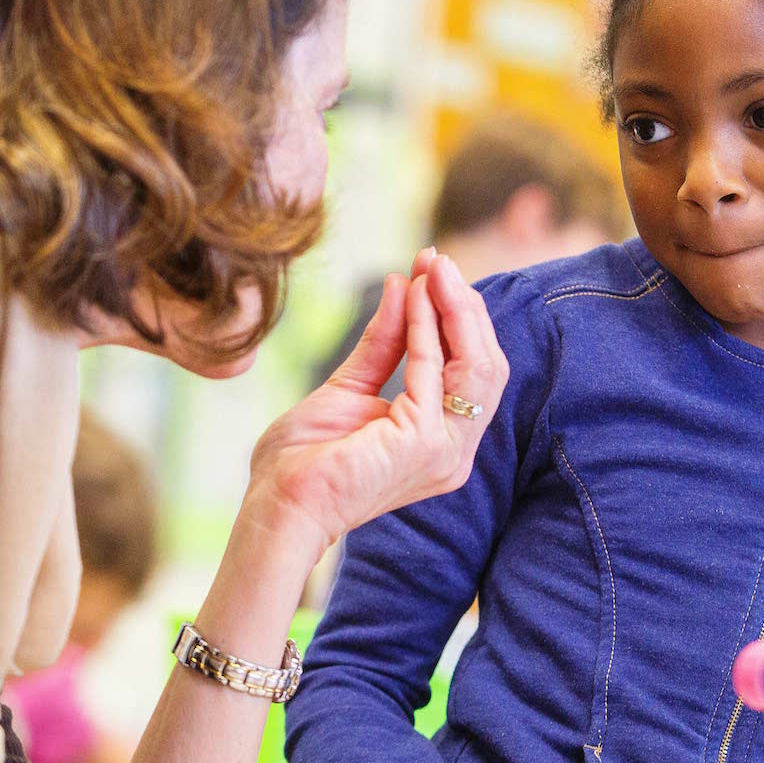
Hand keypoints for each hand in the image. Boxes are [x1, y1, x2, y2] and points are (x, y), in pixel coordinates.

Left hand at [246, 249, 507, 547]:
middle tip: (435, 258)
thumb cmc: (307, 459)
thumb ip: (385, 342)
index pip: (472, 370)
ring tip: (430, 267)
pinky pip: (434, 369)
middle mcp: (454, 450)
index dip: (459, 317)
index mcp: (443, 441)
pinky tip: (412, 295)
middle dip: (463, 305)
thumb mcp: (351, 386)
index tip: (432, 269)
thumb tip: (403, 284)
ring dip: (452, 308)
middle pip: (485, 364)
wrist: (278, 503)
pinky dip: (426, 326)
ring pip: (475, 364)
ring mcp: (445, 450)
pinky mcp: (423, 443)